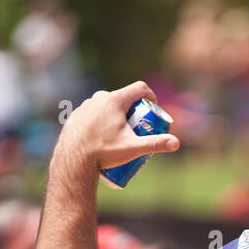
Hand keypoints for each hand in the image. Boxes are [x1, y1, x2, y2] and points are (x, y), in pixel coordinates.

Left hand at [54, 82, 179, 173]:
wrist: (72, 160)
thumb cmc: (103, 152)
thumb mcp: (132, 149)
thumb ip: (155, 144)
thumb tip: (176, 143)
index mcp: (116, 100)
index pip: (140, 89)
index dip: (151, 97)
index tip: (154, 109)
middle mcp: (100, 98)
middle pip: (124, 98)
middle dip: (134, 110)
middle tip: (138, 127)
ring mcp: (86, 105)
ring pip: (107, 105)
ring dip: (116, 113)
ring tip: (120, 132)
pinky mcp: (76, 114)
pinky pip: (93, 112)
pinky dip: (101, 119)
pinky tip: (103, 132)